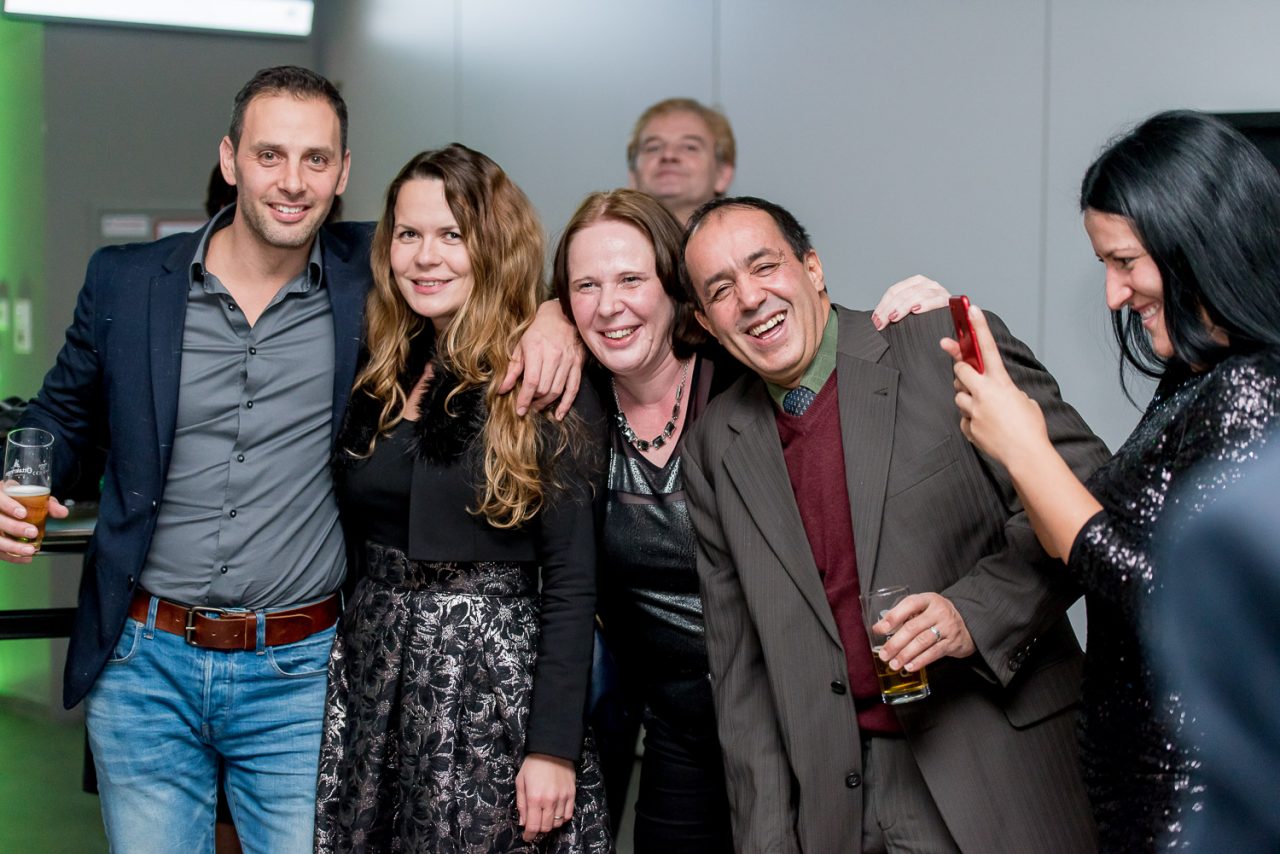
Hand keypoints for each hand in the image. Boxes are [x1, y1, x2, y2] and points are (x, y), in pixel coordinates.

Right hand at [0, 491, 68, 562]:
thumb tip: (62, 512)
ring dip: (12, 546)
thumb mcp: (30, 496)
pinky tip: (25, 558)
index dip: (9, 506)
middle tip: (32, 532)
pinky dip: (11, 556)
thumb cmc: (16, 499)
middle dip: (14, 527)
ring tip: (30, 550)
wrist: (5, 503)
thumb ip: (47, 503)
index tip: (23, 513)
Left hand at [498, 300, 584, 419]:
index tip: (520, 410)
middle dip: (534, 401)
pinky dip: (566, 404)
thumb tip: (501, 390)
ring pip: (557, 390)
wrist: (561, 315)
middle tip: (528, 405)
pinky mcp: (578, 364)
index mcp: (536, 350)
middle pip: (544, 388)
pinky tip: (559, 414)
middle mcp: (554, 356)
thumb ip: (512, 369)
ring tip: (537, 406)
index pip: (532, 381)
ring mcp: (568, 361)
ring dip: (546, 403)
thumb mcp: (521, 346)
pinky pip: (573, 388)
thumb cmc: (538, 331)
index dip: (525, 398)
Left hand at [516, 753, 575, 841]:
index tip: (527, 837)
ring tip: (545, 817)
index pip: (533, 826)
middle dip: (538, 830)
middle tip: (535, 825)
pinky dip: (562, 818)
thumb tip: (523, 822)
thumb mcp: (521, 782)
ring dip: (550, 824)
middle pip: (546, 827)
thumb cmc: (533, 764)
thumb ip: (521, 804)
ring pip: (558, 823)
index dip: (529, 835)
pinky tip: (556, 813)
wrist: (552, 749)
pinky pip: (568, 814)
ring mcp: (562, 798)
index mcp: (535, 798)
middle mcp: (550, 800)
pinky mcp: (571, 794)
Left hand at [870, 275, 950, 329]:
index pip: (894, 291)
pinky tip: (916, 310)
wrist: (955, 322)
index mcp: (915, 283)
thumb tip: (876, 321)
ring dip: (903, 307)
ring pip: (916, 295)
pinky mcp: (948, 300)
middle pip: (903, 293)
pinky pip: (936, 300)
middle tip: (881, 323)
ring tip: (893, 317)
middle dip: (889, 309)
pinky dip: (925, 304)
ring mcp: (938, 290)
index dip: (883, 305)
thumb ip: (896, 312)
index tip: (875, 320)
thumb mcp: (911, 313)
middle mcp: (927, 284)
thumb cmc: (930, 319)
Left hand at [873, 592, 974, 672]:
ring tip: (894, 663)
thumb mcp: (923, 608)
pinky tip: (909, 666)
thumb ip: (903, 615)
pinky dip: (920, 661)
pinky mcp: (952, 642)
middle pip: (913, 627)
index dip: (893, 617)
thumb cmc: (938, 615)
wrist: (968, 622)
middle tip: (884, 654)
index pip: (909, 604)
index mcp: (928, 599)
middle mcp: (938, 612)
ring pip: (922, 642)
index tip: (879, 629)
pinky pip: (934, 653)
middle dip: (895, 643)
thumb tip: (878, 628)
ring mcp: (947, 627)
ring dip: (905, 655)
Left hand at [941, 304, 1050, 469]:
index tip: (970, 309)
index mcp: (1001, 383)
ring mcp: (973, 411)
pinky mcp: (969, 427)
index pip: (987, 348)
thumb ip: (1007, 392)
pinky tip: (987, 426)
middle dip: (962, 371)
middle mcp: (983, 394)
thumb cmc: (1030, 428)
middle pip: (960, 372)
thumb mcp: (1024, 401)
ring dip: (968, 399)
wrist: (1026, 455)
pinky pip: (964, 419)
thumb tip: (998, 394)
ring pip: (959, 397)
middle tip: (966, 373)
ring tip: (986, 409)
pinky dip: (972, 420)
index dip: (978, 327)